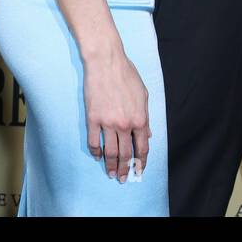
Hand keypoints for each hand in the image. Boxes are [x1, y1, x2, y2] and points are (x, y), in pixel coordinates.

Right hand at [83, 46, 150, 180]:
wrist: (106, 62)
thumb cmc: (127, 75)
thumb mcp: (144, 95)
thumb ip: (146, 117)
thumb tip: (148, 135)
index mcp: (140, 118)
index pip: (142, 147)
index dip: (142, 161)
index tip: (140, 170)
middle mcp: (125, 124)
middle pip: (126, 153)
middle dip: (127, 169)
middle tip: (125, 179)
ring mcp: (108, 123)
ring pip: (111, 152)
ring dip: (112, 166)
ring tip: (112, 174)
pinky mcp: (93, 119)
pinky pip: (94, 142)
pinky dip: (96, 152)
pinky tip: (98, 157)